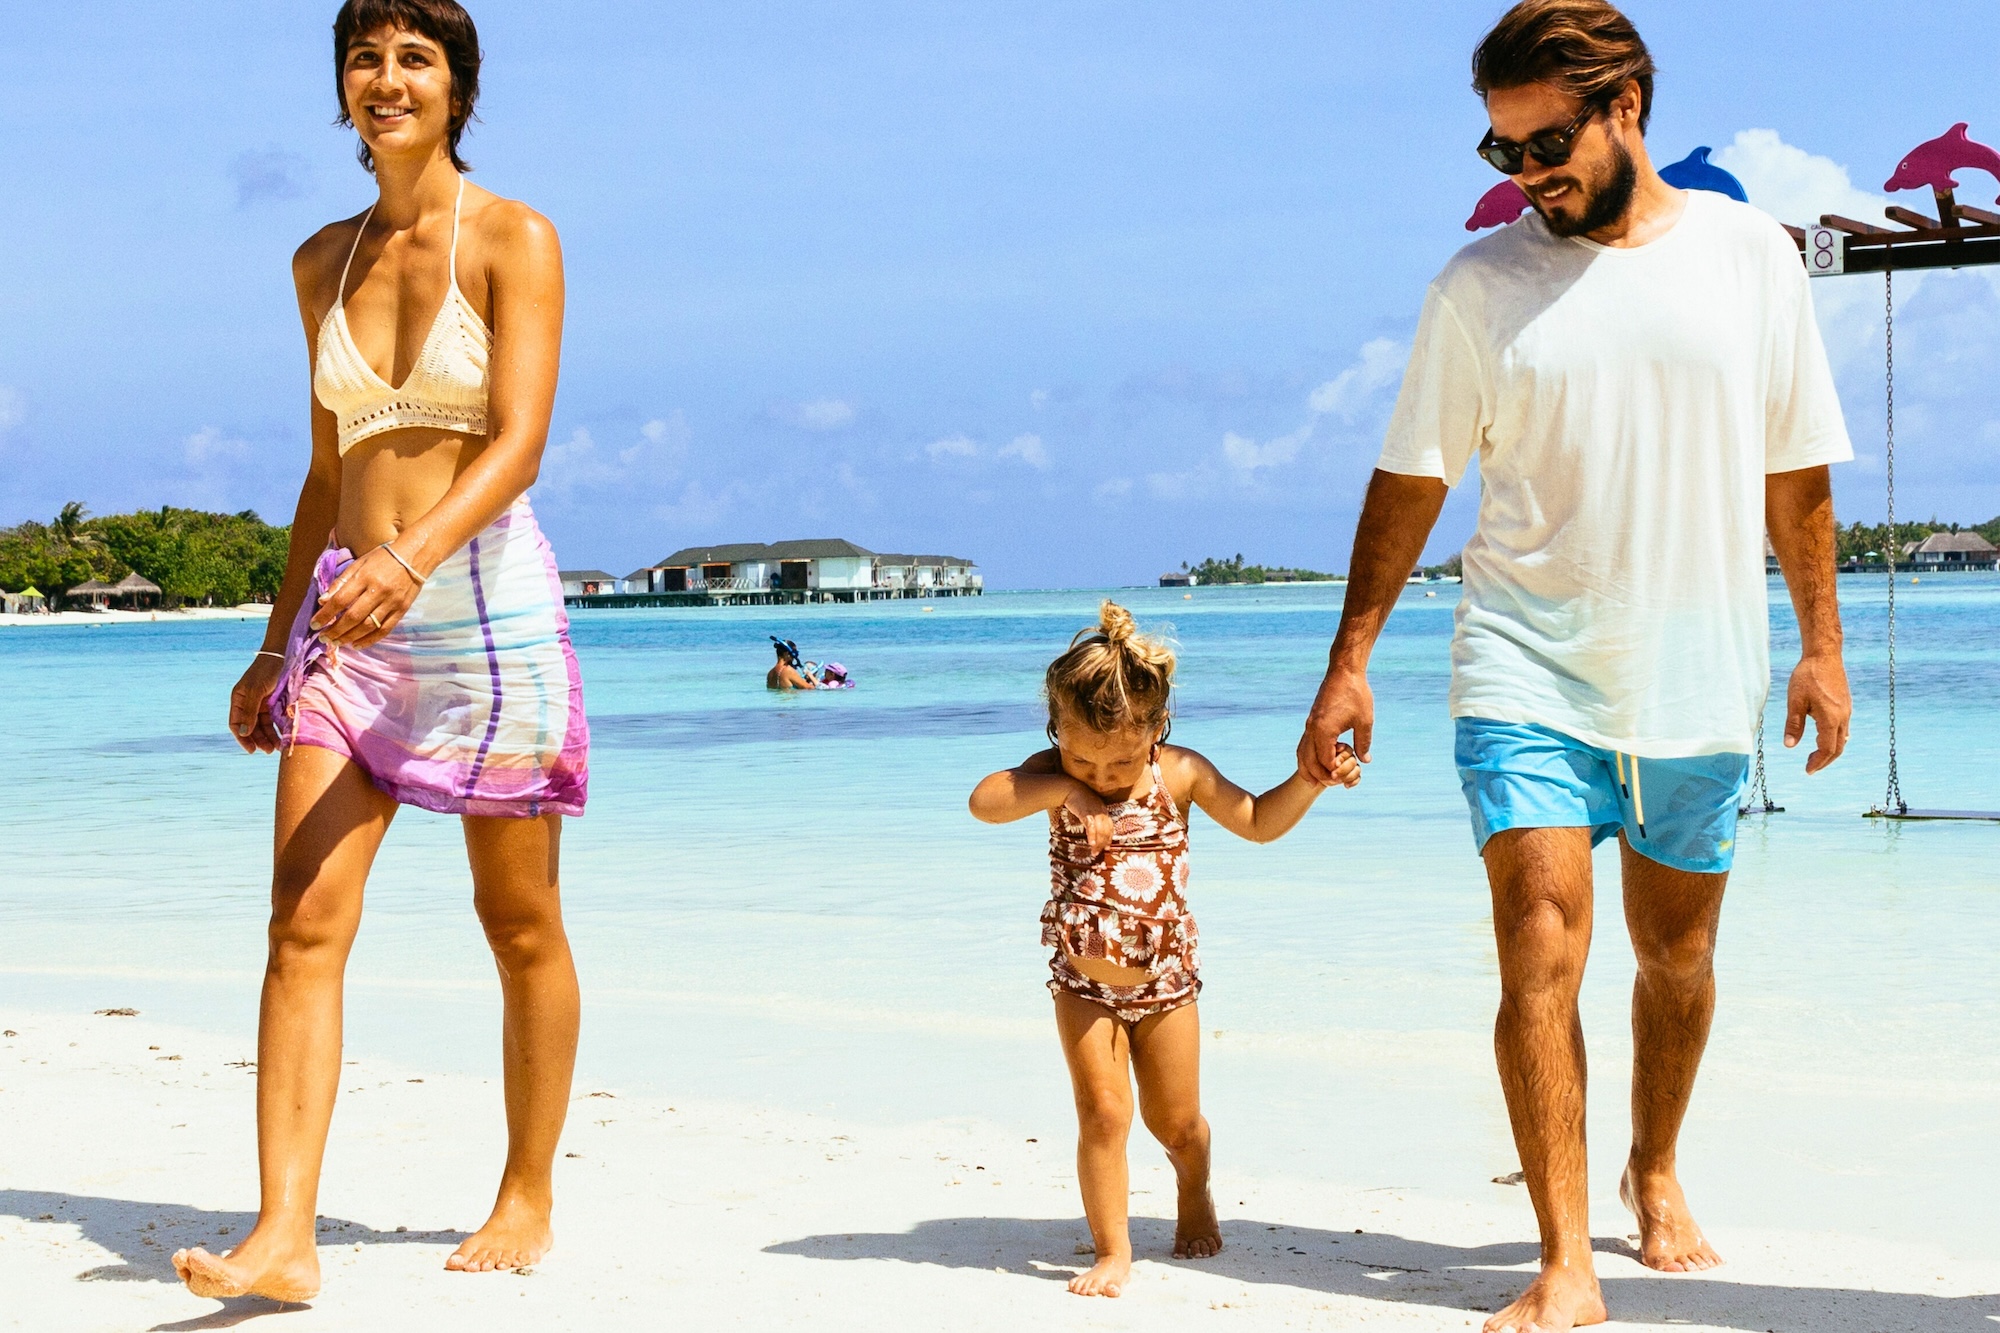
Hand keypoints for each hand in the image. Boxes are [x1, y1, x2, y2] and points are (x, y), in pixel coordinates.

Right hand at [228, 654, 285, 753]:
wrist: (284, 656)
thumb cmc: (266, 670)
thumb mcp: (256, 690)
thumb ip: (249, 711)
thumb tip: (243, 733)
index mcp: (238, 700)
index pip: (236, 724)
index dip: (242, 738)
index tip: (252, 749)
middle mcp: (248, 704)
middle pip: (250, 728)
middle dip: (258, 740)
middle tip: (269, 750)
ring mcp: (261, 704)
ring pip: (263, 726)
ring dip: (269, 737)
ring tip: (277, 748)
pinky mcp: (274, 703)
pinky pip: (274, 720)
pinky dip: (277, 729)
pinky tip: (282, 737)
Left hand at [309, 544, 423, 648]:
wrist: (415, 556)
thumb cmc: (383, 558)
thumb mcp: (359, 563)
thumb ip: (341, 582)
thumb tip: (323, 601)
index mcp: (364, 577)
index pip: (340, 600)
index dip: (325, 615)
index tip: (314, 624)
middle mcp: (377, 591)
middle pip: (353, 617)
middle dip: (335, 630)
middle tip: (324, 638)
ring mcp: (391, 602)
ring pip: (367, 626)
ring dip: (349, 637)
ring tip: (337, 642)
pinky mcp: (402, 611)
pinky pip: (384, 630)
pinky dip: (369, 640)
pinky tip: (356, 645)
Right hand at [1060, 783, 1113, 855]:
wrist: (1070, 787)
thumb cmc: (1077, 797)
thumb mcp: (1089, 806)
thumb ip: (1093, 815)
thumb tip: (1092, 825)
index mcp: (1103, 810)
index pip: (1110, 826)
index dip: (1109, 837)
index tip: (1106, 847)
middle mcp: (1102, 811)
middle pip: (1106, 830)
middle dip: (1103, 843)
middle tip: (1098, 853)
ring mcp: (1095, 812)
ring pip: (1100, 830)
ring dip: (1098, 843)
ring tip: (1094, 852)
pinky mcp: (1086, 813)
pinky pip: (1091, 826)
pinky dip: (1092, 835)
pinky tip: (1091, 843)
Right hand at [1299, 667, 1373, 782]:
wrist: (1344, 671)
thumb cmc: (1356, 694)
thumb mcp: (1364, 721)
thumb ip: (1363, 742)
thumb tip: (1365, 760)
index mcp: (1324, 730)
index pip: (1325, 761)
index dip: (1334, 772)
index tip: (1344, 779)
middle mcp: (1312, 728)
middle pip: (1308, 760)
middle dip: (1318, 775)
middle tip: (1331, 784)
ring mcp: (1310, 724)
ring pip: (1302, 752)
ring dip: (1307, 768)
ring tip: (1313, 781)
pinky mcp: (1312, 720)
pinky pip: (1304, 743)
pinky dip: (1306, 755)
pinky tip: (1315, 760)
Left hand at [1785, 651, 1850, 773]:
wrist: (1825, 655)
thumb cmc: (1807, 675)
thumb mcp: (1795, 700)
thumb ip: (1793, 724)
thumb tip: (1789, 746)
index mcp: (1831, 718)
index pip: (1827, 749)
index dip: (1817, 762)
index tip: (1807, 771)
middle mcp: (1843, 717)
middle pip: (1838, 748)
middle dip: (1824, 761)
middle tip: (1811, 768)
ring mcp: (1846, 711)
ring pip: (1842, 739)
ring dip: (1830, 751)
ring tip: (1815, 757)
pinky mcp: (1846, 705)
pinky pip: (1844, 728)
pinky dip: (1835, 739)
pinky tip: (1827, 739)